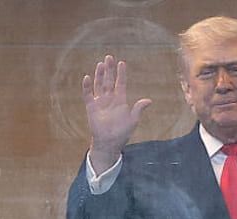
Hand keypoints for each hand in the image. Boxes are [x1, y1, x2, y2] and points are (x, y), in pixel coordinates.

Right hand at [82, 55, 151, 172]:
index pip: (120, 83)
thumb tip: (149, 100)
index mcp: (120, 100)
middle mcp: (109, 99)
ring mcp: (100, 102)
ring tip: (100, 64)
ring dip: (99, 75)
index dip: (121, 74)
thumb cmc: (122, 132)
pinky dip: (87, 87)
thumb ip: (138, 109)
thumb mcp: (133, 120)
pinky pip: (88, 95)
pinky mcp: (91, 107)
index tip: (122, 63)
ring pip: (99, 85)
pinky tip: (87, 77)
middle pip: (109, 81)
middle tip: (109, 57)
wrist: (110, 143)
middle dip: (109, 70)